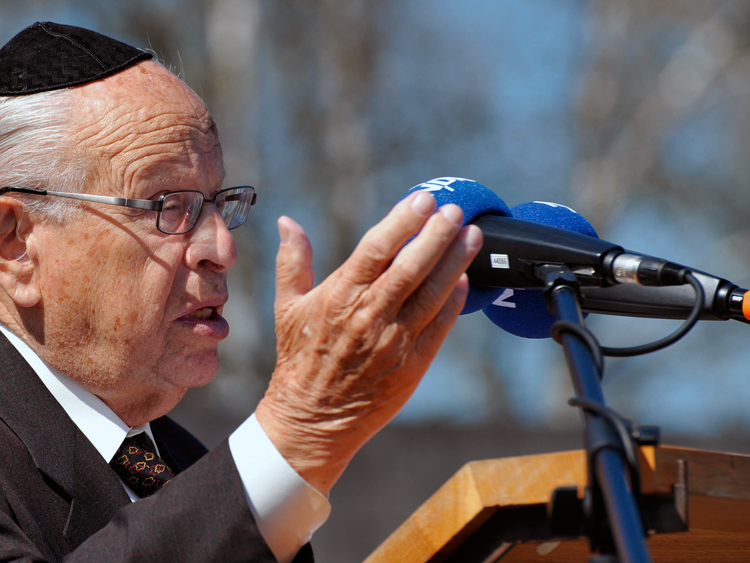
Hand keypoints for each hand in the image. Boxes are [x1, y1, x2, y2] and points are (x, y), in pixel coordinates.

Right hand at [255, 191, 481, 494]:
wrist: (313, 419)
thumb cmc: (299, 358)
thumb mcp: (287, 307)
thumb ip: (292, 261)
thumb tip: (288, 222)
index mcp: (339, 296)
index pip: (375, 250)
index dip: (401, 222)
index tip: (422, 200)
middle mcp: (370, 316)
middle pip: (411, 268)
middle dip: (437, 235)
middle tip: (455, 211)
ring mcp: (394, 341)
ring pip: (432, 293)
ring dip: (455, 261)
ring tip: (472, 235)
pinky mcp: (413, 364)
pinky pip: (440, 326)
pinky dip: (454, 301)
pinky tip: (465, 278)